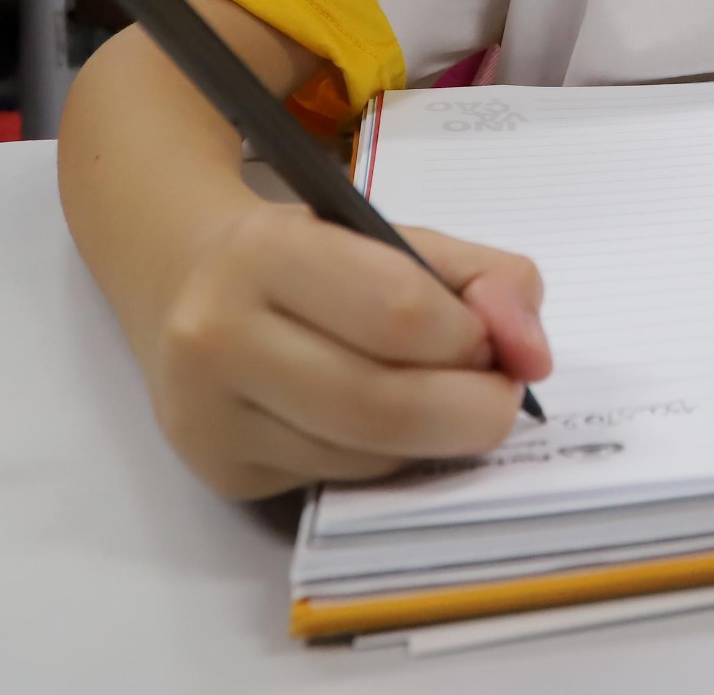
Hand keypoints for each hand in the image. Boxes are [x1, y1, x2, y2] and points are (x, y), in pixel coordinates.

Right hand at [145, 207, 549, 500]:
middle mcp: (219, 336)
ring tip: (438, 399)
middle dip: (471, 410)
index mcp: (266, 252)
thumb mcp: (389, 233)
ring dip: (430, 440)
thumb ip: (481, 276)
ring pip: (365, 455)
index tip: (494, 341)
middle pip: (383, 405)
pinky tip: (381, 424)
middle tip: (501, 398)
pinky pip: (338, 480)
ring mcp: (209, 415)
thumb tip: (532, 355)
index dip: (472, 339)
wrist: (181, 282)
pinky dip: (386, 459)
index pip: (401, 314)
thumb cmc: (306, 254)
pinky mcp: (222, 471)